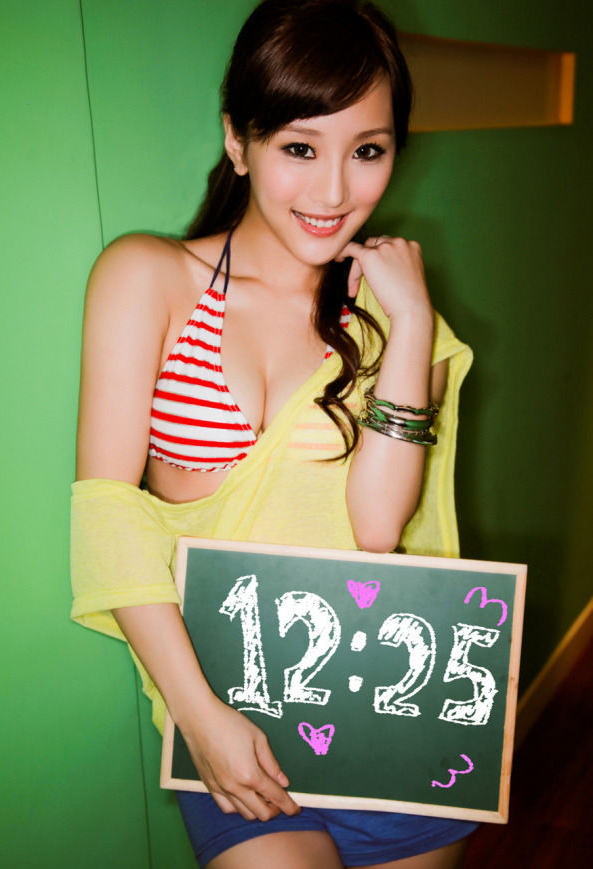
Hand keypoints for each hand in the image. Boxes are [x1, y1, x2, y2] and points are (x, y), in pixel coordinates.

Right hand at [181, 694, 300, 820]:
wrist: (199, 718)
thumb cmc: (230, 723)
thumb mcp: (258, 738)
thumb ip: (271, 763)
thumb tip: (283, 782)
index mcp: (249, 775)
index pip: (275, 797)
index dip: (288, 805)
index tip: (296, 809)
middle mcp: (234, 787)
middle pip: (261, 813)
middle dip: (275, 810)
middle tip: (281, 801)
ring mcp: (220, 789)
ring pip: (244, 813)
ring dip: (257, 809)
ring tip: (263, 797)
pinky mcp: (209, 786)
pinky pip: (226, 807)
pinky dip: (239, 807)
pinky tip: (243, 796)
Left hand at [336, 236, 431, 319]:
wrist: (411, 308)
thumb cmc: (410, 300)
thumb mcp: (407, 276)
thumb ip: (397, 266)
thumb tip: (381, 269)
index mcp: (411, 246)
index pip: (389, 245)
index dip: (380, 259)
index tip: (377, 276)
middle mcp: (399, 242)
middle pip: (376, 245)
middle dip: (368, 262)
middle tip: (363, 283)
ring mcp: (384, 247)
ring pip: (364, 250)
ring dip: (358, 268)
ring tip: (355, 288)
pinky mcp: (370, 256)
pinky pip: (352, 248)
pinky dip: (343, 252)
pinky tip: (338, 259)